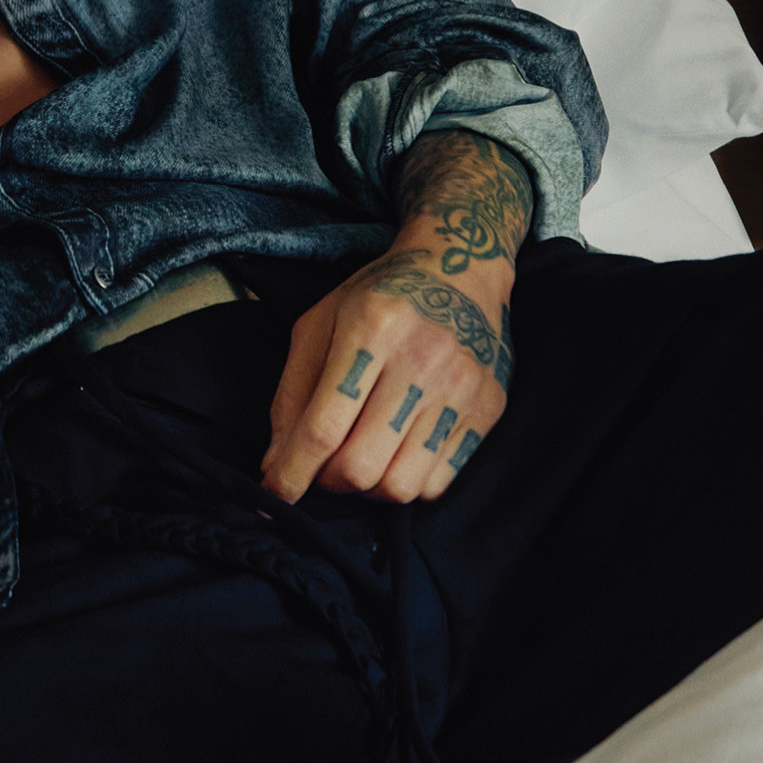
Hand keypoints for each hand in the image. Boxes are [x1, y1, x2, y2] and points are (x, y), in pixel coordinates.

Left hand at [261, 126, 532, 504]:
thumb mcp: (319, 326)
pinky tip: (396, 452)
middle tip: (323, 462)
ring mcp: (462, 388)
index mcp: (371, 330)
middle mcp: (422, 360)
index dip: (292, 472)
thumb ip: (291, 396)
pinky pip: (437, 482)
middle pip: (361, 467)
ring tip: (362, 455)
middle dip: (329, 481)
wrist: (462, 268)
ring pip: (400, 486)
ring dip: (368, 487)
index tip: (274, 494)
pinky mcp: (488, 410)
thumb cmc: (378, 297)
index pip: (323, 427)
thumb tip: (275, 465)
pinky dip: (406, 481)